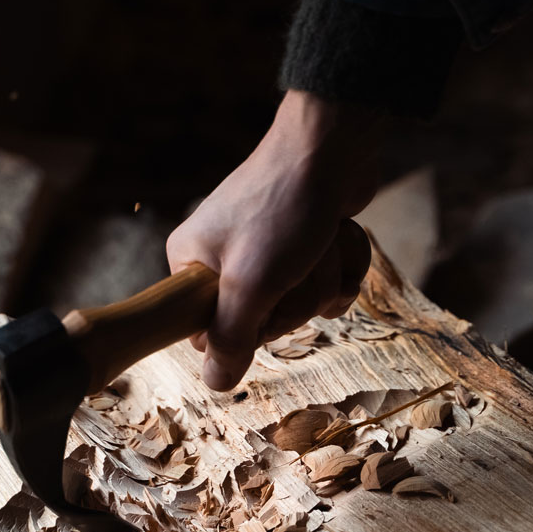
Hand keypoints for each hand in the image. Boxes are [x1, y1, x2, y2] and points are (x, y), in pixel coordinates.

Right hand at [167, 91, 381, 390]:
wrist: (332, 146)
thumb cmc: (283, 209)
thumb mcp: (251, 283)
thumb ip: (231, 338)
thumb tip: (216, 385)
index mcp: (191, 264)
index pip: (212, 335)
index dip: (248, 329)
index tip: (262, 298)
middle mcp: (222, 258)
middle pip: (265, 323)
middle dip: (296, 299)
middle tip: (294, 265)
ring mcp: (265, 251)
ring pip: (303, 304)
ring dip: (323, 280)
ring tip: (317, 242)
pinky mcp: (304, 243)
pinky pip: (326, 283)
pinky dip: (341, 267)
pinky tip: (337, 238)